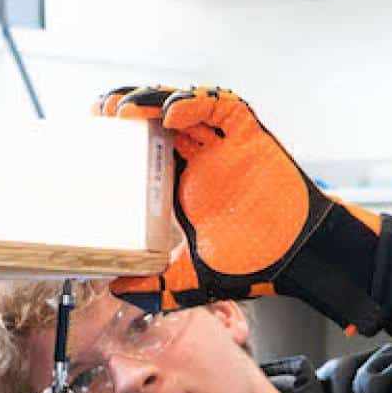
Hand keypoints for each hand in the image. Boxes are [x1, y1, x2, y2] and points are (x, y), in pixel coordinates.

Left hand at [96, 85, 384, 334]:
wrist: (297, 258)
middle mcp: (202, 156)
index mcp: (184, 182)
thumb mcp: (192, 278)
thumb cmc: (253, 263)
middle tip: (99, 111)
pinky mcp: (250, 134)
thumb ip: (157, 287)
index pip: (145, 147)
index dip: (121, 136)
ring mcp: (226, 143)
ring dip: (152, 101)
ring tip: (124, 109)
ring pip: (183, 105)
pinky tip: (170, 114)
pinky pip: (220, 106)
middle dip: (128, 109)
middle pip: (158, 118)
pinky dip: (194, 104)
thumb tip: (116, 292)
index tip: (94, 133)